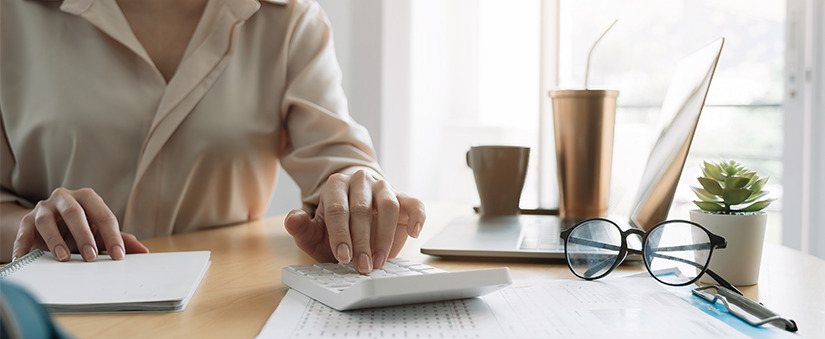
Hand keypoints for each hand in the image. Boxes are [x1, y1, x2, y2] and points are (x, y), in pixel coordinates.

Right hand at [12, 188, 148, 261]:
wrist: (47, 225)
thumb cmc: (79, 227)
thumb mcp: (99, 232)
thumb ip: (119, 240)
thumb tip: (144, 251)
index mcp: (88, 198)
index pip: (103, 215)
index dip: (112, 236)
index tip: (118, 256)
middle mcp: (65, 198)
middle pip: (75, 213)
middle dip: (85, 236)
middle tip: (92, 256)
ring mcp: (44, 208)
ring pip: (47, 221)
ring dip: (55, 240)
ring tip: (64, 258)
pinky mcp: (25, 220)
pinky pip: (23, 233)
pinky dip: (23, 246)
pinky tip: (25, 259)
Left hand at [285, 170, 425, 272]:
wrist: (355, 218)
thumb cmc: (336, 227)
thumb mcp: (315, 232)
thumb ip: (302, 228)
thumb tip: (292, 219)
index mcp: (336, 185)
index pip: (338, 209)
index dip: (340, 235)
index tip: (343, 257)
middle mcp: (360, 181)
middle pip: (362, 209)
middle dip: (362, 242)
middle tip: (362, 266)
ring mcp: (383, 187)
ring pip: (388, 205)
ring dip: (384, 236)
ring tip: (379, 261)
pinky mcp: (403, 197)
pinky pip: (414, 203)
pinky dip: (416, 217)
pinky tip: (413, 233)